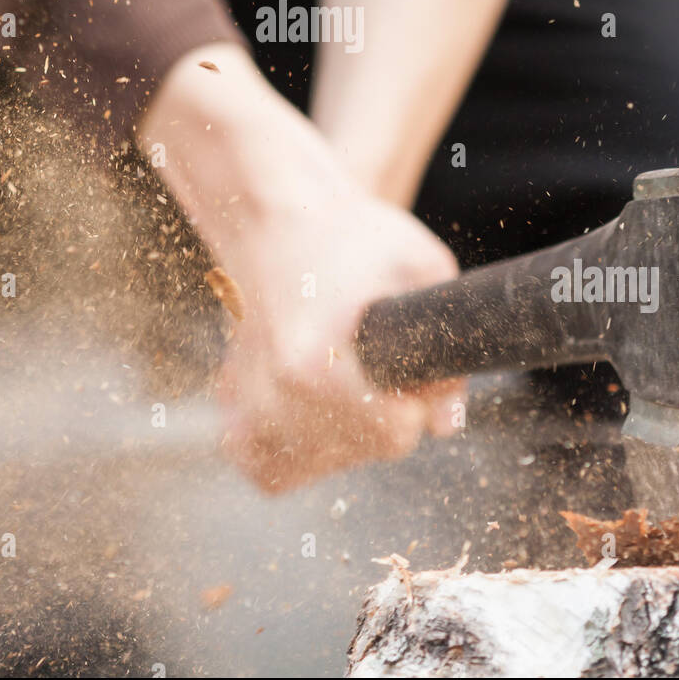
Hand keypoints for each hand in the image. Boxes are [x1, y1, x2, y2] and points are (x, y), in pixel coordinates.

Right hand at [138, 44, 462, 489]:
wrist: (275, 213)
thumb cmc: (353, 233)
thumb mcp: (421, 266)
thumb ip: (448, 350)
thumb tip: (448, 424)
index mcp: (315, 365)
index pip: (394, 435)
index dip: (418, 399)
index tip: (407, 357)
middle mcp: (272, 393)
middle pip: (358, 452)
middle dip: (385, 413)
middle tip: (380, 355)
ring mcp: (244, 401)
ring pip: (311, 466)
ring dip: (342, 437)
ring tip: (349, 379)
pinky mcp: (230, 401)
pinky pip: (261, 464)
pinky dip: (288, 452)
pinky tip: (311, 410)